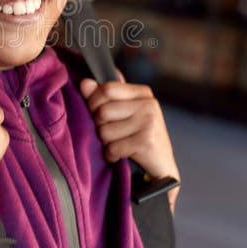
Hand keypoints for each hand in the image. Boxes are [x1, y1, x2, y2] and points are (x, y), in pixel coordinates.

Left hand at [80, 77, 179, 210]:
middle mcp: (148, 104)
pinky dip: (112, 155)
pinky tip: (121, 155)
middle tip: (111, 134)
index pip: (106, 89)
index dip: (94, 102)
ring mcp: (149, 122)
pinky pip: (112, 148)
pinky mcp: (146, 142)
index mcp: (143, 93)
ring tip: (118, 144)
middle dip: (99, 126)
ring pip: (104, 131)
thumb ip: (104, 96)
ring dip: (106, 143)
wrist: (161, 165)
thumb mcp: (124, 112)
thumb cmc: (139, 135)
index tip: (97, 113)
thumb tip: (85, 83)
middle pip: (102, 111)